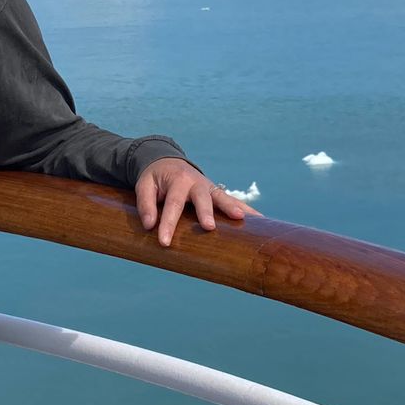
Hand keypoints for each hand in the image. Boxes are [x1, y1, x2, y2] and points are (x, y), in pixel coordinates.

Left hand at [135, 157, 261, 247]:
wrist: (168, 162)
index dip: (168, 223)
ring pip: (223, 197)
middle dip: (206, 212)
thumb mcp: (144, 185)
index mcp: (177, 180)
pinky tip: (260, 220)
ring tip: (243, 218)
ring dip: (232, 207)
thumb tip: (149, 225)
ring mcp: (210, 188)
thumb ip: (145, 203)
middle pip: (202, 198)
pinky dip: (246, 209)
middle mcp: (196, 182)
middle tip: (210, 227)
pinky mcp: (217, 194)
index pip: (172, 204)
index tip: (164, 242)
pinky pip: (233, 200)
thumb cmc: (156, 178)